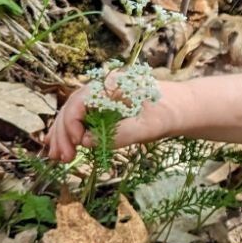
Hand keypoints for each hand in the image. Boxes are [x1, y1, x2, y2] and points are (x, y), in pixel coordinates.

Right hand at [42, 73, 186, 162]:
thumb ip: (119, 134)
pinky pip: (81, 118)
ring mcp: (101, 96)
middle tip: (62, 158)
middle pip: (71, 107)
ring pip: (73, 113)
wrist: (183, 108)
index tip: (77, 145)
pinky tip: (60, 147)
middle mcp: (102, 86)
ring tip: (57, 158)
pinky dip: (71, 133)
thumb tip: (86, 142)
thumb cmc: (169, 113)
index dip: (72, 123)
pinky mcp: (103, 107)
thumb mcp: (149, 127)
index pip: (80, 101)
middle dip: (63, 133)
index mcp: (113, 84)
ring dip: (63, 135)